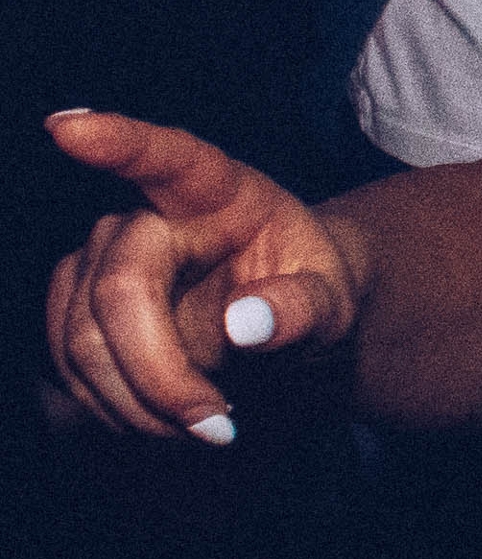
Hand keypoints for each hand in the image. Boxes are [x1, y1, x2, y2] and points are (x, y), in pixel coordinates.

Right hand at [44, 111, 358, 442]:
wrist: (289, 312)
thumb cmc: (314, 291)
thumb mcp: (337, 300)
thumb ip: (305, 308)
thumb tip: (245, 326)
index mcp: (217, 188)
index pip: (166, 157)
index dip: (117, 142)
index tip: (69, 128)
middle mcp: (146, 213)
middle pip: (120, 290)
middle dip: (158, 375)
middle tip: (218, 431)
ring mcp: (102, 254)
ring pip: (82, 337)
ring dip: (137, 404)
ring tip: (206, 430)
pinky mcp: (78, 300)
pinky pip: (67, 361)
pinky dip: (112, 407)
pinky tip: (163, 421)